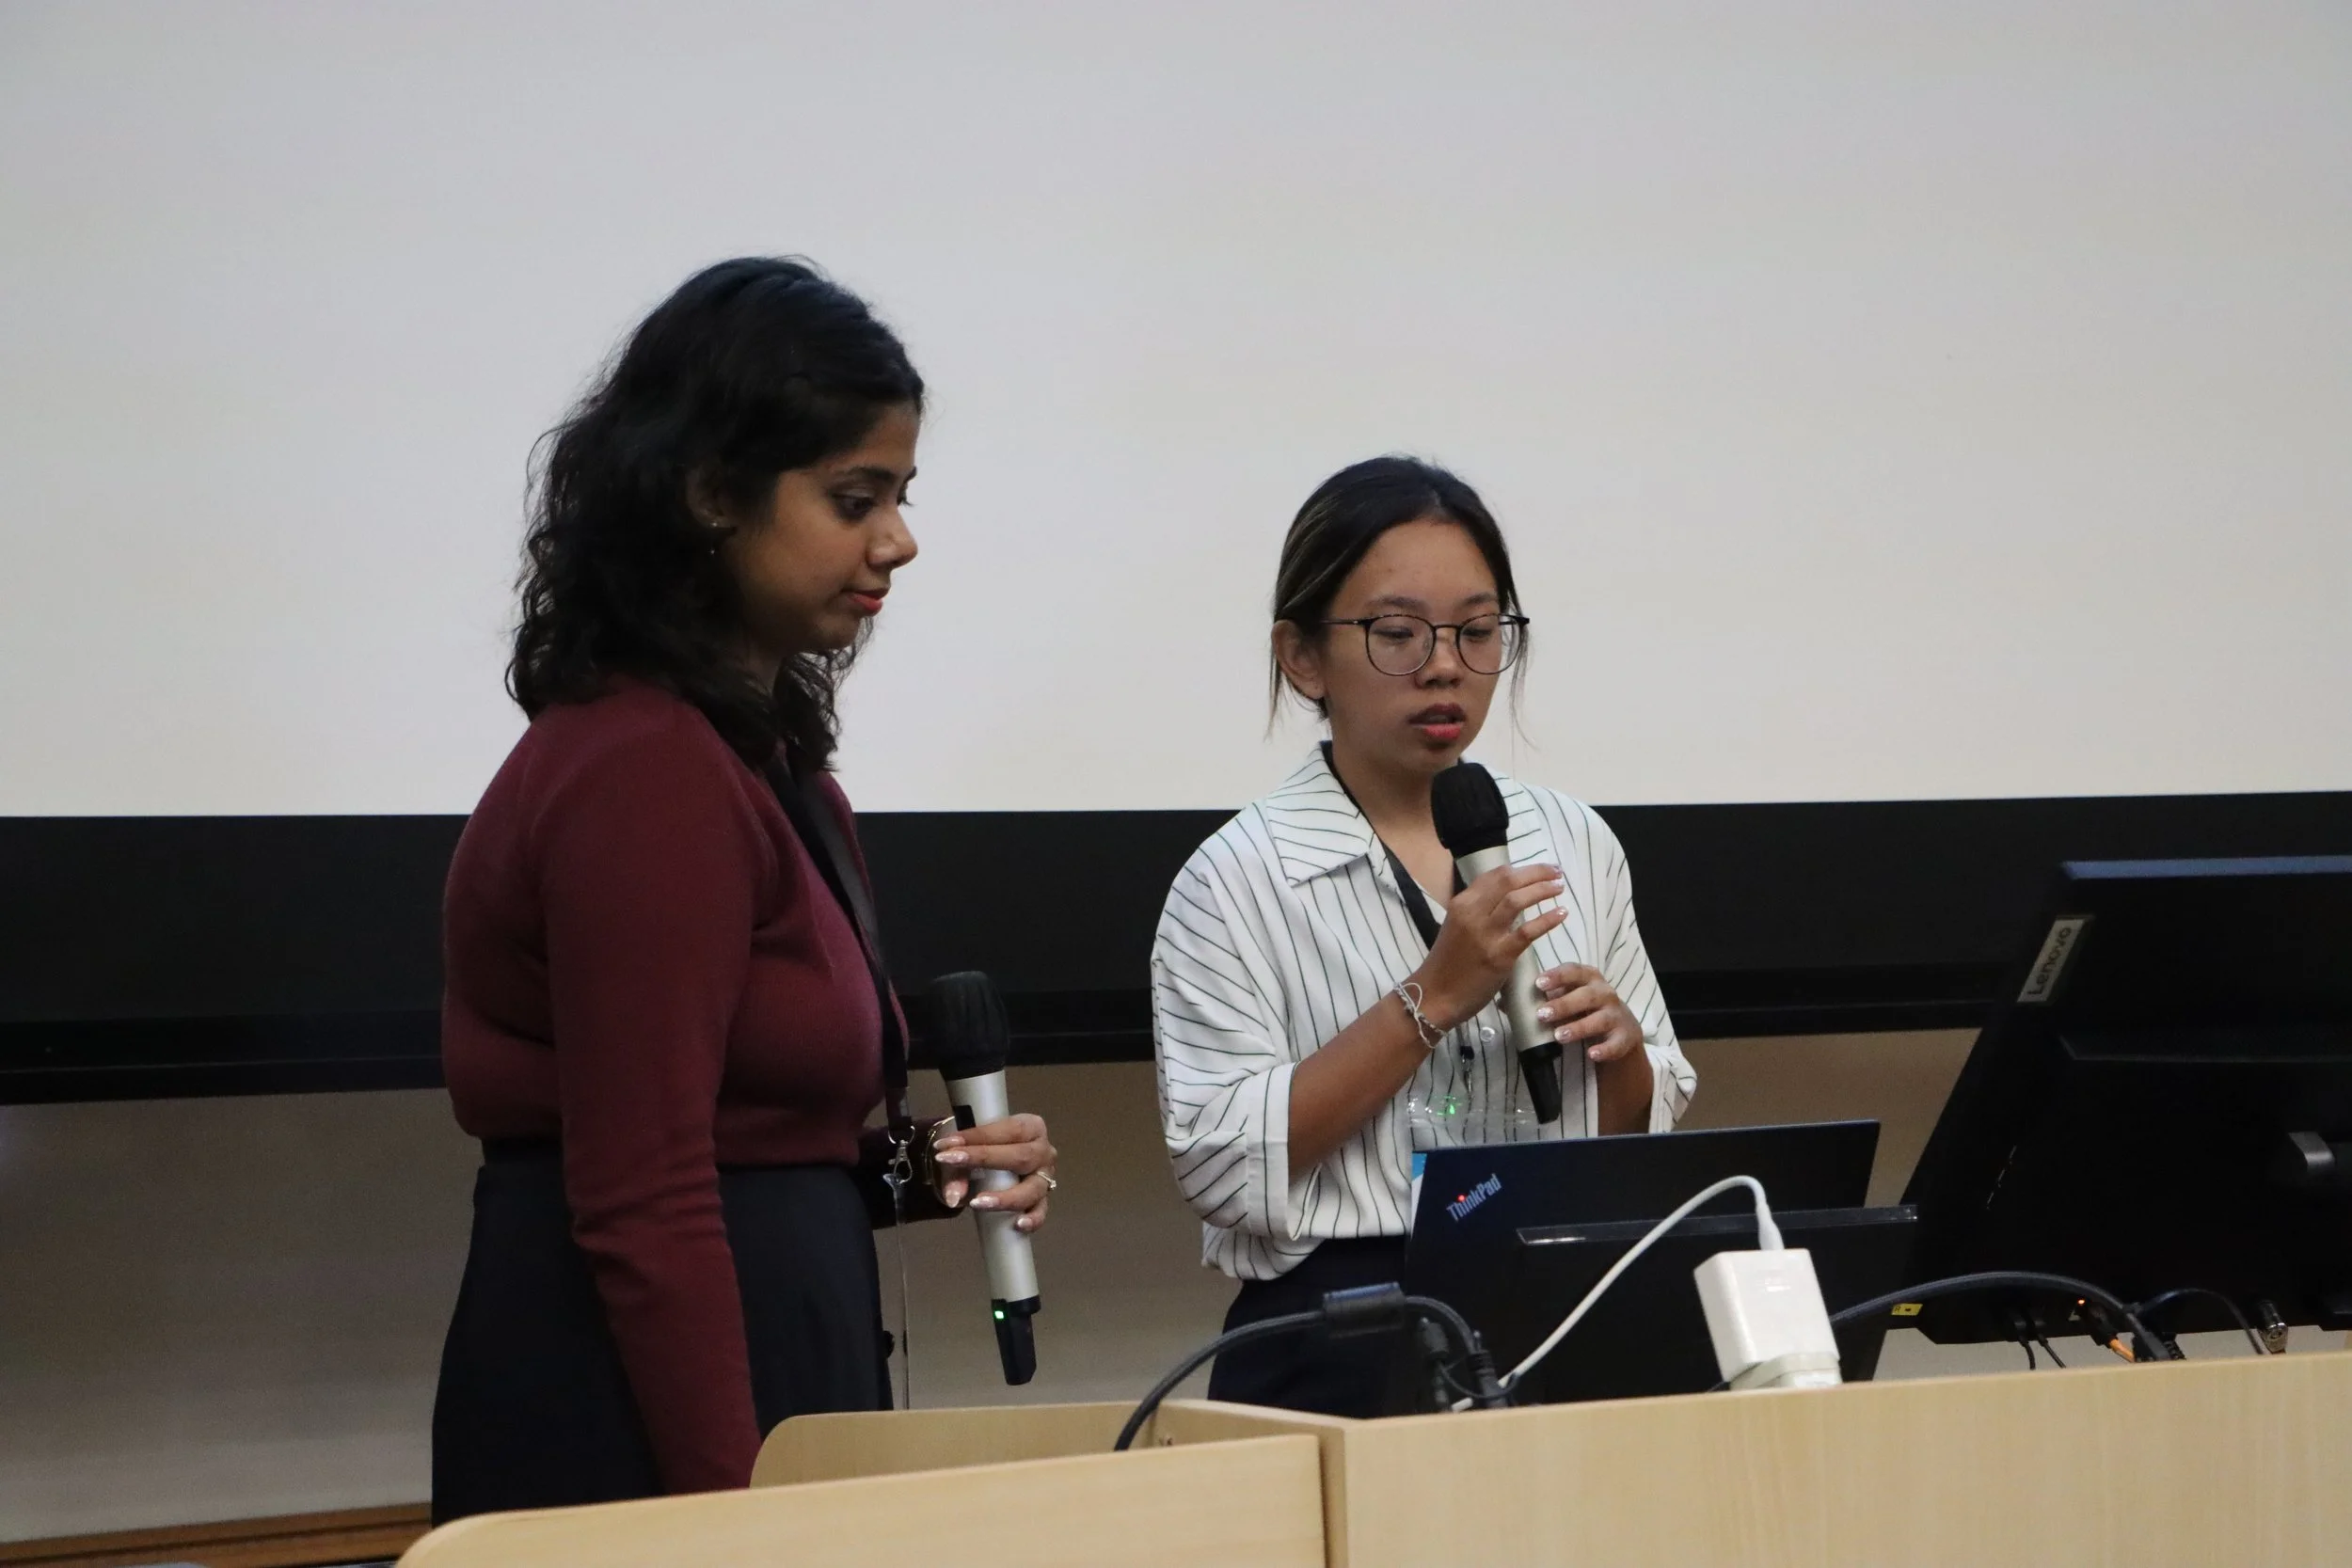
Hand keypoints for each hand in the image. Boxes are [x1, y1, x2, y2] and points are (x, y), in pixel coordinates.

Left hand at [930, 1112, 1056, 1233]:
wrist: (995, 1162)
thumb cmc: (986, 1148)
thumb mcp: (971, 1150)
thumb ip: (958, 1170)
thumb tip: (953, 1198)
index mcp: (1031, 1127)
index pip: (1007, 1130)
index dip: (977, 1137)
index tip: (946, 1145)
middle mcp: (1043, 1151)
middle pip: (1021, 1156)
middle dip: (985, 1159)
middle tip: (952, 1161)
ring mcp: (1046, 1178)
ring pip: (1032, 1189)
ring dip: (1005, 1197)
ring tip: (977, 1203)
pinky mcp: (1043, 1200)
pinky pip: (1041, 1212)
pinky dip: (1032, 1219)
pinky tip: (1018, 1224)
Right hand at [1412, 863, 1567, 1031]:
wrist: (1436, 996)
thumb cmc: (1447, 964)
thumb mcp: (1457, 928)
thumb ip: (1478, 912)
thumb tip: (1507, 900)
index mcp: (1461, 903)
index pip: (1495, 875)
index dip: (1522, 869)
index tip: (1542, 869)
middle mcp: (1472, 913)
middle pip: (1508, 880)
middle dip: (1537, 872)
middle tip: (1557, 873)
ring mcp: (1485, 934)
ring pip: (1517, 900)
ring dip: (1543, 889)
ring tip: (1560, 888)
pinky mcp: (1499, 956)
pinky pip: (1527, 932)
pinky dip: (1547, 919)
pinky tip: (1562, 914)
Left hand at [1535, 963, 1641, 1064]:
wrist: (1620, 1027)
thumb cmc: (1584, 1008)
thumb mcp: (1569, 996)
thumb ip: (1545, 997)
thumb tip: (1508, 1003)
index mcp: (1589, 978)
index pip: (1574, 971)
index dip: (1557, 976)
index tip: (1538, 984)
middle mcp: (1605, 993)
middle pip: (1586, 996)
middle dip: (1563, 1005)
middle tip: (1541, 1014)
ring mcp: (1617, 1015)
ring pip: (1599, 1020)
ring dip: (1579, 1027)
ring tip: (1558, 1036)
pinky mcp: (1625, 1037)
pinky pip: (1616, 1044)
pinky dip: (1605, 1049)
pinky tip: (1591, 1054)